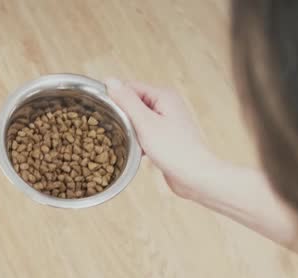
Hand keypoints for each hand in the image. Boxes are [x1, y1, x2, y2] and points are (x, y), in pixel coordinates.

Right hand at [105, 79, 222, 199]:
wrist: (196, 176)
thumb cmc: (174, 150)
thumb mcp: (146, 123)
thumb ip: (127, 101)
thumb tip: (110, 80)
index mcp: (163, 96)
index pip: (130, 87)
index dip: (115, 98)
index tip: (101, 111)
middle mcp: (167, 105)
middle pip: (134, 103)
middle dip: (121, 116)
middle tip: (110, 130)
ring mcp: (167, 121)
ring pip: (138, 120)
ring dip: (129, 130)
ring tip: (121, 141)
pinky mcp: (166, 137)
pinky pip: (145, 133)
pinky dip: (137, 140)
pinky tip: (134, 151)